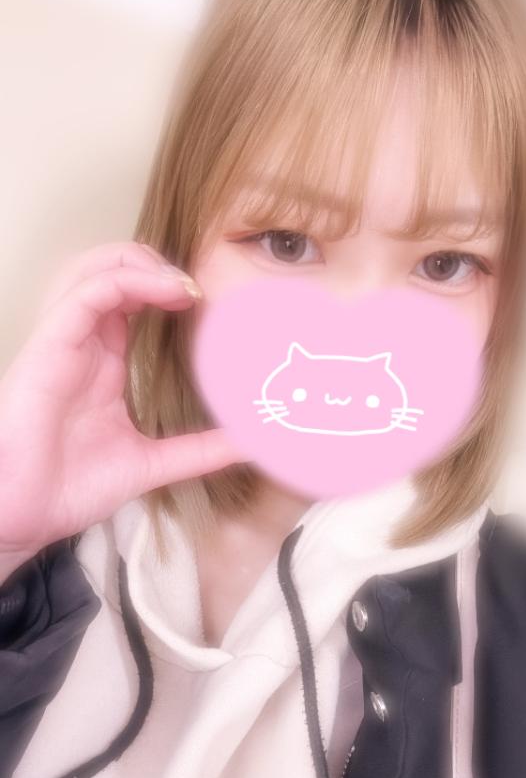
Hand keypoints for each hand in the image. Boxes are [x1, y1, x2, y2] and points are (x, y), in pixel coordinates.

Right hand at [0, 241, 243, 561]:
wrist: (23, 515)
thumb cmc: (69, 488)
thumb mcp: (152, 463)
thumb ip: (199, 450)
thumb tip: (250, 445)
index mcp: (101, 363)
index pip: (130, 301)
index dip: (166, 289)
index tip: (208, 304)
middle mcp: (82, 344)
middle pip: (109, 271)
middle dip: (154, 264)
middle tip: (196, 287)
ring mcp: (64, 341)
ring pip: (94, 269)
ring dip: (141, 262)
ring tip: (181, 282)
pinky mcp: (50, 345)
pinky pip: (87, 293)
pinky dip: (128, 281)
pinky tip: (166, 291)